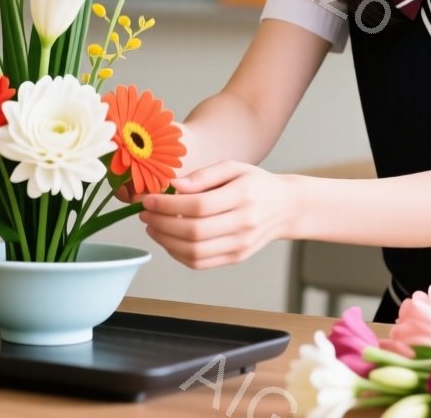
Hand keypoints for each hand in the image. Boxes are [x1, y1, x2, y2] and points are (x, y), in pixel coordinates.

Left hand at [137, 161, 296, 269]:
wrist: (285, 207)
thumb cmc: (256, 183)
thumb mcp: (233, 167)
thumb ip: (204, 175)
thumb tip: (174, 186)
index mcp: (244, 195)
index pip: (199, 205)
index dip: (168, 204)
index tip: (148, 200)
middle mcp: (244, 223)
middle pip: (194, 230)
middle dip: (161, 223)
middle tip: (145, 214)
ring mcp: (240, 244)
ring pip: (194, 251)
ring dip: (165, 241)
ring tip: (152, 227)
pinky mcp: (236, 258)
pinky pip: (200, 263)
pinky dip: (178, 255)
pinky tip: (169, 240)